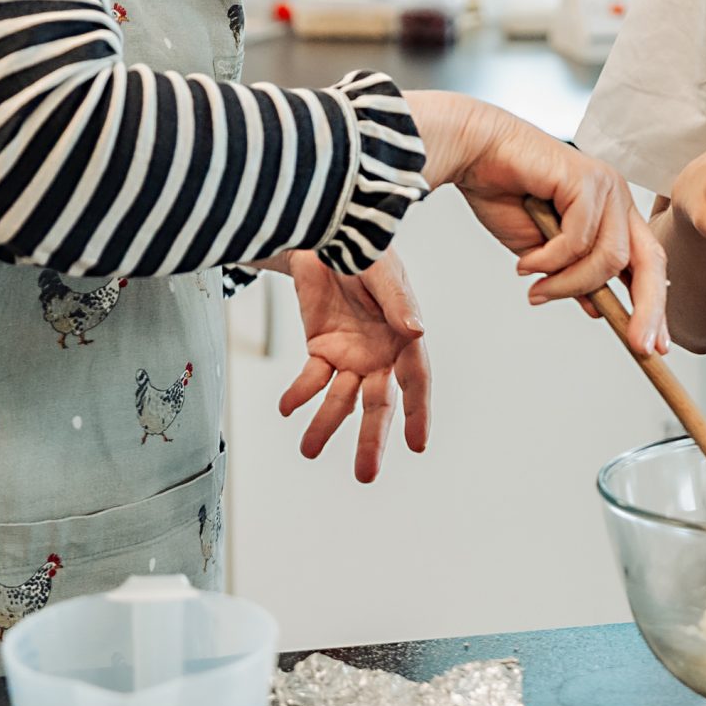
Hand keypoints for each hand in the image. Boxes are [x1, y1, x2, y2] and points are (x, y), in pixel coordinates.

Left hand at [278, 252, 430, 481]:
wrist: (321, 232)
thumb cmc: (363, 246)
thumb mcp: (383, 270)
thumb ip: (398, 302)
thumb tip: (416, 332)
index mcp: (404, 334)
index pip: (415, 380)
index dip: (418, 412)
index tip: (417, 444)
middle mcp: (380, 352)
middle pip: (378, 402)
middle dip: (372, 439)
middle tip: (366, 474)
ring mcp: (350, 353)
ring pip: (340, 399)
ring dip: (325, 425)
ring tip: (309, 449)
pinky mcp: (321, 347)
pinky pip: (309, 379)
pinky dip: (298, 394)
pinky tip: (287, 407)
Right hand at [401, 92, 668, 354]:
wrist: (476, 153)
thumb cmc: (504, 194)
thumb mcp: (543, 253)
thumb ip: (571, 276)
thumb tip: (597, 309)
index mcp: (613, 215)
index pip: (647, 265)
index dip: (654, 306)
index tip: (656, 346)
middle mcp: (617, 199)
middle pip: (649, 261)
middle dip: (647, 308)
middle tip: (639, 344)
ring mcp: (606, 187)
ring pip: (608, 258)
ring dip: (568, 283)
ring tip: (537, 289)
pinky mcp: (587, 180)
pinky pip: (578, 240)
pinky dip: (550, 260)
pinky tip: (527, 263)